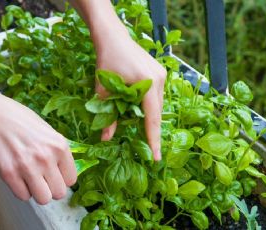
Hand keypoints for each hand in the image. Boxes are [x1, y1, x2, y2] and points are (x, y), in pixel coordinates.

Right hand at [0, 91, 76, 204]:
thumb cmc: (23, 123)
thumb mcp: (50, 133)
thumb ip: (59, 154)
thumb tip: (66, 176)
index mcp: (60, 147)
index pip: (71, 180)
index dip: (62, 178)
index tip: (54, 173)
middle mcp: (46, 158)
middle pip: (59, 193)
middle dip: (51, 188)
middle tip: (42, 178)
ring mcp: (27, 167)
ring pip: (43, 199)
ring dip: (37, 192)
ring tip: (31, 179)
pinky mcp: (9, 174)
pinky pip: (23, 196)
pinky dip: (21, 190)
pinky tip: (18, 176)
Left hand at [95, 33, 166, 160]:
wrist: (113, 37)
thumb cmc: (106, 60)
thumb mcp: (104, 89)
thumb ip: (107, 115)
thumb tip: (105, 139)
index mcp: (147, 83)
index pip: (152, 118)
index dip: (153, 139)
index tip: (156, 157)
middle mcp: (159, 79)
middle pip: (157, 112)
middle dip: (152, 130)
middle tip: (149, 150)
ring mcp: (162, 74)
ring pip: (157, 104)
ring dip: (150, 117)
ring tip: (143, 132)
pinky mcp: (160, 72)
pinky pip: (157, 95)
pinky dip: (149, 106)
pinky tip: (141, 112)